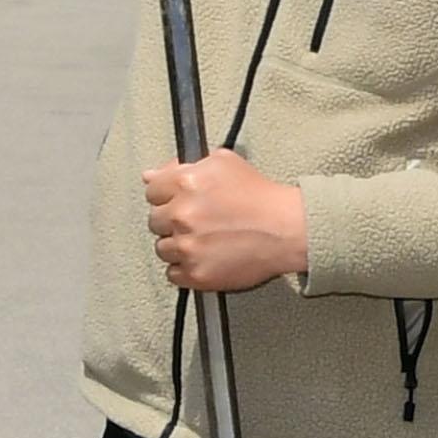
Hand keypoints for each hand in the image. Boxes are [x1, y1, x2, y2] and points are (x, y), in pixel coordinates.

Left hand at [141, 149, 310, 292]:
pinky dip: (185, 269)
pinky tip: (204, 257)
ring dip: (179, 245)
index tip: (178, 201)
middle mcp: (182, 215)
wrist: (287, 229)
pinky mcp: (196, 274)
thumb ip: (180, 166)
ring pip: (162, 249)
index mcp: (185, 184)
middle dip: (173, 220)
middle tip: (198, 220)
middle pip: (155, 221)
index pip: (151, 191)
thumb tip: (150, 175)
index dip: (166, 195)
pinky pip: (173, 274)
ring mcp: (188, 247)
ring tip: (204, 240)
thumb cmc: (260, 197)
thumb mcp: (223, 164)